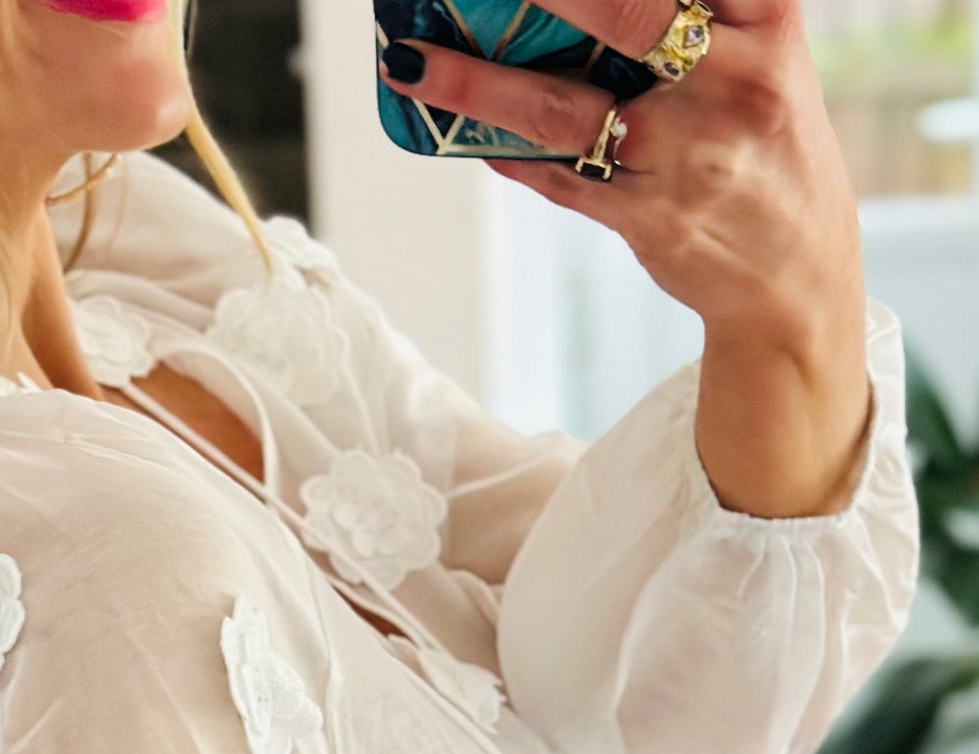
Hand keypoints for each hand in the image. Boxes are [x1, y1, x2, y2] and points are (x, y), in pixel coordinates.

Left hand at [379, 0, 873, 517]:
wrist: (795, 271)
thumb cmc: (762, 138)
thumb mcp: (761, 50)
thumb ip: (696, 10)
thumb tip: (568, 10)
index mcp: (767, 18)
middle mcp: (735, 79)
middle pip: (622, 11)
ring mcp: (689, 156)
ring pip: (565, 108)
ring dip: (478, 83)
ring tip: (413, 64)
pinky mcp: (651, 220)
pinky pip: (559, 178)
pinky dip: (505, 152)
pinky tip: (459, 130)